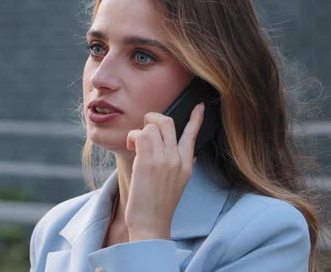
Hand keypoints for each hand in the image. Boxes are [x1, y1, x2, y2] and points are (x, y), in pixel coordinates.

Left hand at [125, 102, 204, 240]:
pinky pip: (141, 134)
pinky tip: (131, 149)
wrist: (152, 224)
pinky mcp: (148, 160)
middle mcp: (178, 158)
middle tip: (143, 131)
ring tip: (134, 147)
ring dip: (139, 132)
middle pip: (168, 122)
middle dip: (153, 119)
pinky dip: (132, 137)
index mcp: (187, 165)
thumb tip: (189, 156)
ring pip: (152, 126)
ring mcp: (164, 158)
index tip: (200, 107)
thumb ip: (182, 167)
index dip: (196, 119)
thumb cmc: (158, 207)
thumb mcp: (178, 185)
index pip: (193, 135)